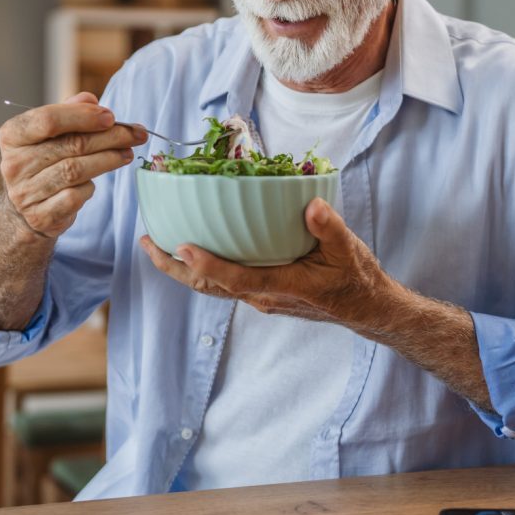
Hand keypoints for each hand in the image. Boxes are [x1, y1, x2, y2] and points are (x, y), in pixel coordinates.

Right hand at [0, 91, 146, 239]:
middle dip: (110, 137)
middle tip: (136, 134)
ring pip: (76, 170)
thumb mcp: (48, 134)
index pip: (48, 120)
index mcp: (12, 136)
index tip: (110, 117)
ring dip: (109, 159)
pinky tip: (98, 179)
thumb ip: (68, 112)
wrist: (24, 212)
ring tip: (127, 153)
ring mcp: (25, 192)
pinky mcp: (41, 216)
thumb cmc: (42, 163)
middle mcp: (14, 164)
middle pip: (71, 145)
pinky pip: (76, 196)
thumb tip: (90, 100)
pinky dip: (91, 187)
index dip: (83, 116)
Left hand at [140, 197, 400, 328]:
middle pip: (209, 287)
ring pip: (213, 287)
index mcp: (282, 286)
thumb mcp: (349, 250)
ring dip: (182, 268)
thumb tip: (312, 205)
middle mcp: (263, 296)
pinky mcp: (263, 293)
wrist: (367, 309)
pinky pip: (225, 283)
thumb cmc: (357, 280)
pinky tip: (195, 249)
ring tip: (158, 245)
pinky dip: (203, 268)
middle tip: (147, 242)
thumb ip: (329, 228)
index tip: (181, 246)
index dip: (207, 265)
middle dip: (174, 267)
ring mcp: (260, 298)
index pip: (236, 279)